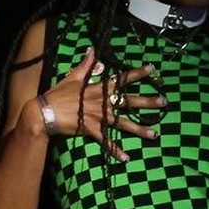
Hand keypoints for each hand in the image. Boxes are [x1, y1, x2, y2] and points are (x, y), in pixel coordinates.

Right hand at [35, 48, 164, 159]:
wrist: (44, 112)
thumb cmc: (57, 94)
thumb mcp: (72, 77)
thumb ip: (85, 65)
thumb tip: (92, 50)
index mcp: (97, 88)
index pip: (121, 79)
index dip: (137, 73)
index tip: (152, 69)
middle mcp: (101, 102)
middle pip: (128, 101)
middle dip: (147, 102)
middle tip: (164, 102)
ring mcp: (97, 117)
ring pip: (122, 123)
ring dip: (139, 129)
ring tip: (154, 134)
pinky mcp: (90, 129)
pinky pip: (106, 141)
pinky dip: (115, 150)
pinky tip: (126, 157)